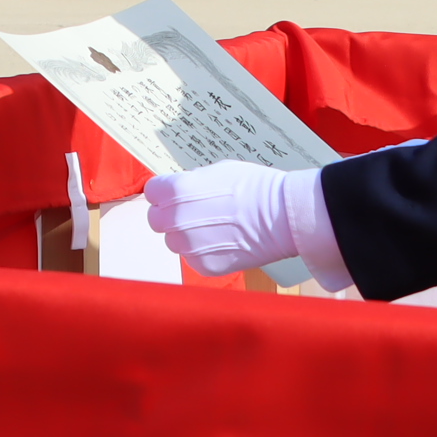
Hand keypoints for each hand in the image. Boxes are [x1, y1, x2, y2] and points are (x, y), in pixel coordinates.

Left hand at [146, 162, 351, 290]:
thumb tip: (180, 190)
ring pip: (173, 242)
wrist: (283, 216)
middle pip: (156, 220)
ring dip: (186, 236)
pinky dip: (204, 253)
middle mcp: (175, 219)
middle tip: (194, 214)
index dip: (165, 193)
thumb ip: (191, 182)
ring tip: (214, 229)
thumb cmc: (255, 187)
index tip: (177, 196)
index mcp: (175, 191)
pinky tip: (224, 243)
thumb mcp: (217, 171)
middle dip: (170, 216)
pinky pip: (193, 259)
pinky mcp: (203, 265)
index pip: (152, 192)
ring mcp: (188, 246)